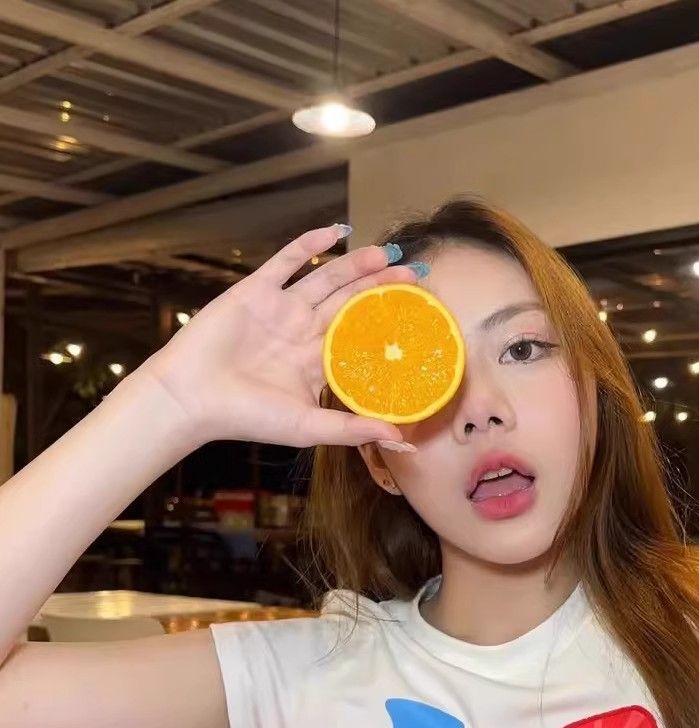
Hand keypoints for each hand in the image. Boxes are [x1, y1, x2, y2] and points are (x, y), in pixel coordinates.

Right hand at [138, 224, 420, 448]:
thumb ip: (352, 429)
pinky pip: (287, 262)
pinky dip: (310, 246)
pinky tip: (336, 232)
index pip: (361, 336)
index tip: (420, 313)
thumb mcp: (308, 427)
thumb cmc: (247, 418)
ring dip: (355, 266)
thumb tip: (399, 439)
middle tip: (415, 274)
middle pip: (350, 302)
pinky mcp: (255, 291)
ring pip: (327, 279)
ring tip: (386, 255)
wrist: (193, 398)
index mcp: (317, 361)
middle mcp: (302, 332)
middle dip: (381, 288)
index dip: (388, 324)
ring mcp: (281, 309)